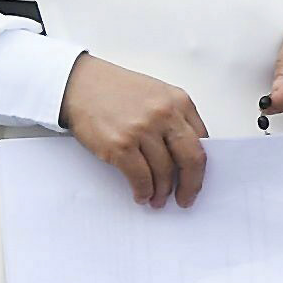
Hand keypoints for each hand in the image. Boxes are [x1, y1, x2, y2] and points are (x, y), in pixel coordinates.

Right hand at [64, 54, 208, 207]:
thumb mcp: (156, 94)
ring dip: (162, 192)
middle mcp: (164, 114)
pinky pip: (141, 178)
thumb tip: (185, 155)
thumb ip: (175, 118)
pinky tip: (141, 195)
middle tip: (186, 199)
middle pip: (191, 159)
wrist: (80, 84)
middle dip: (191, 185)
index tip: (196, 178)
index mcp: (178, 101)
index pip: (203, 141)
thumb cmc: (116, 90)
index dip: (201, 165)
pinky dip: (143, 192)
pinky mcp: (120, 146)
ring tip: (158, 199)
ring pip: (164, 173)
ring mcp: (142, 130)